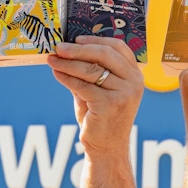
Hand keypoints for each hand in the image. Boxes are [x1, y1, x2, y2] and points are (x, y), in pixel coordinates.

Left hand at [48, 35, 143, 157]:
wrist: (107, 148)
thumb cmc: (101, 116)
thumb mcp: (100, 89)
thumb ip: (91, 70)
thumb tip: (68, 50)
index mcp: (135, 74)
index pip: (118, 47)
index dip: (96, 40)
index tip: (76, 38)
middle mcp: (134, 81)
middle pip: (104, 54)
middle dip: (78, 49)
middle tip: (59, 47)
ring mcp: (124, 93)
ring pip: (91, 69)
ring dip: (68, 63)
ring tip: (52, 60)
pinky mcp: (110, 104)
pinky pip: (83, 85)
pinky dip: (67, 77)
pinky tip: (56, 74)